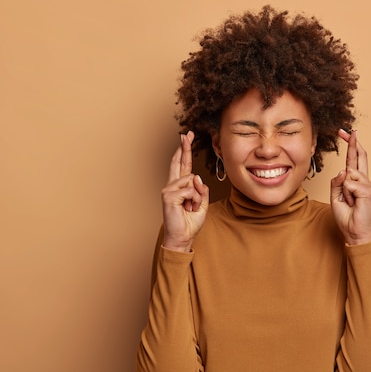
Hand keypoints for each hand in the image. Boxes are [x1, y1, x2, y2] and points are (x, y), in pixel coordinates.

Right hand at [161, 131, 209, 251]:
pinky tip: (188, 208)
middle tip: (187, 133)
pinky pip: (190, 190)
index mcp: (180, 187)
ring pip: (192, 181)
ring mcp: (168, 190)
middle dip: (184, 147)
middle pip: (178, 162)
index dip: (184, 151)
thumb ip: (202, 190)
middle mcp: (172, 186)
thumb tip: (197, 177)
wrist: (182, 237)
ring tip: (192, 208)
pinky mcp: (168, 196)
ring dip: (198, 196)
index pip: (182, 165)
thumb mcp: (202, 204)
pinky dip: (195, 200)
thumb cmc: (190, 222)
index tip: (186, 137)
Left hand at [330, 129, 370, 244]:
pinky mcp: (368, 190)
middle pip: (359, 156)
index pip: (353, 159)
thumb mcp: (335, 196)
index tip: (345, 133)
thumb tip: (343, 170)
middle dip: (353, 143)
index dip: (350, 145)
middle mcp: (363, 179)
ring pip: (348, 173)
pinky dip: (346, 194)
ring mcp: (367, 184)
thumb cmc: (346, 215)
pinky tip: (352, 202)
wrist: (354, 232)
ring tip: (349, 201)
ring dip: (343, 189)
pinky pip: (349, 184)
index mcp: (355, 180)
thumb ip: (336, 182)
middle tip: (350, 131)